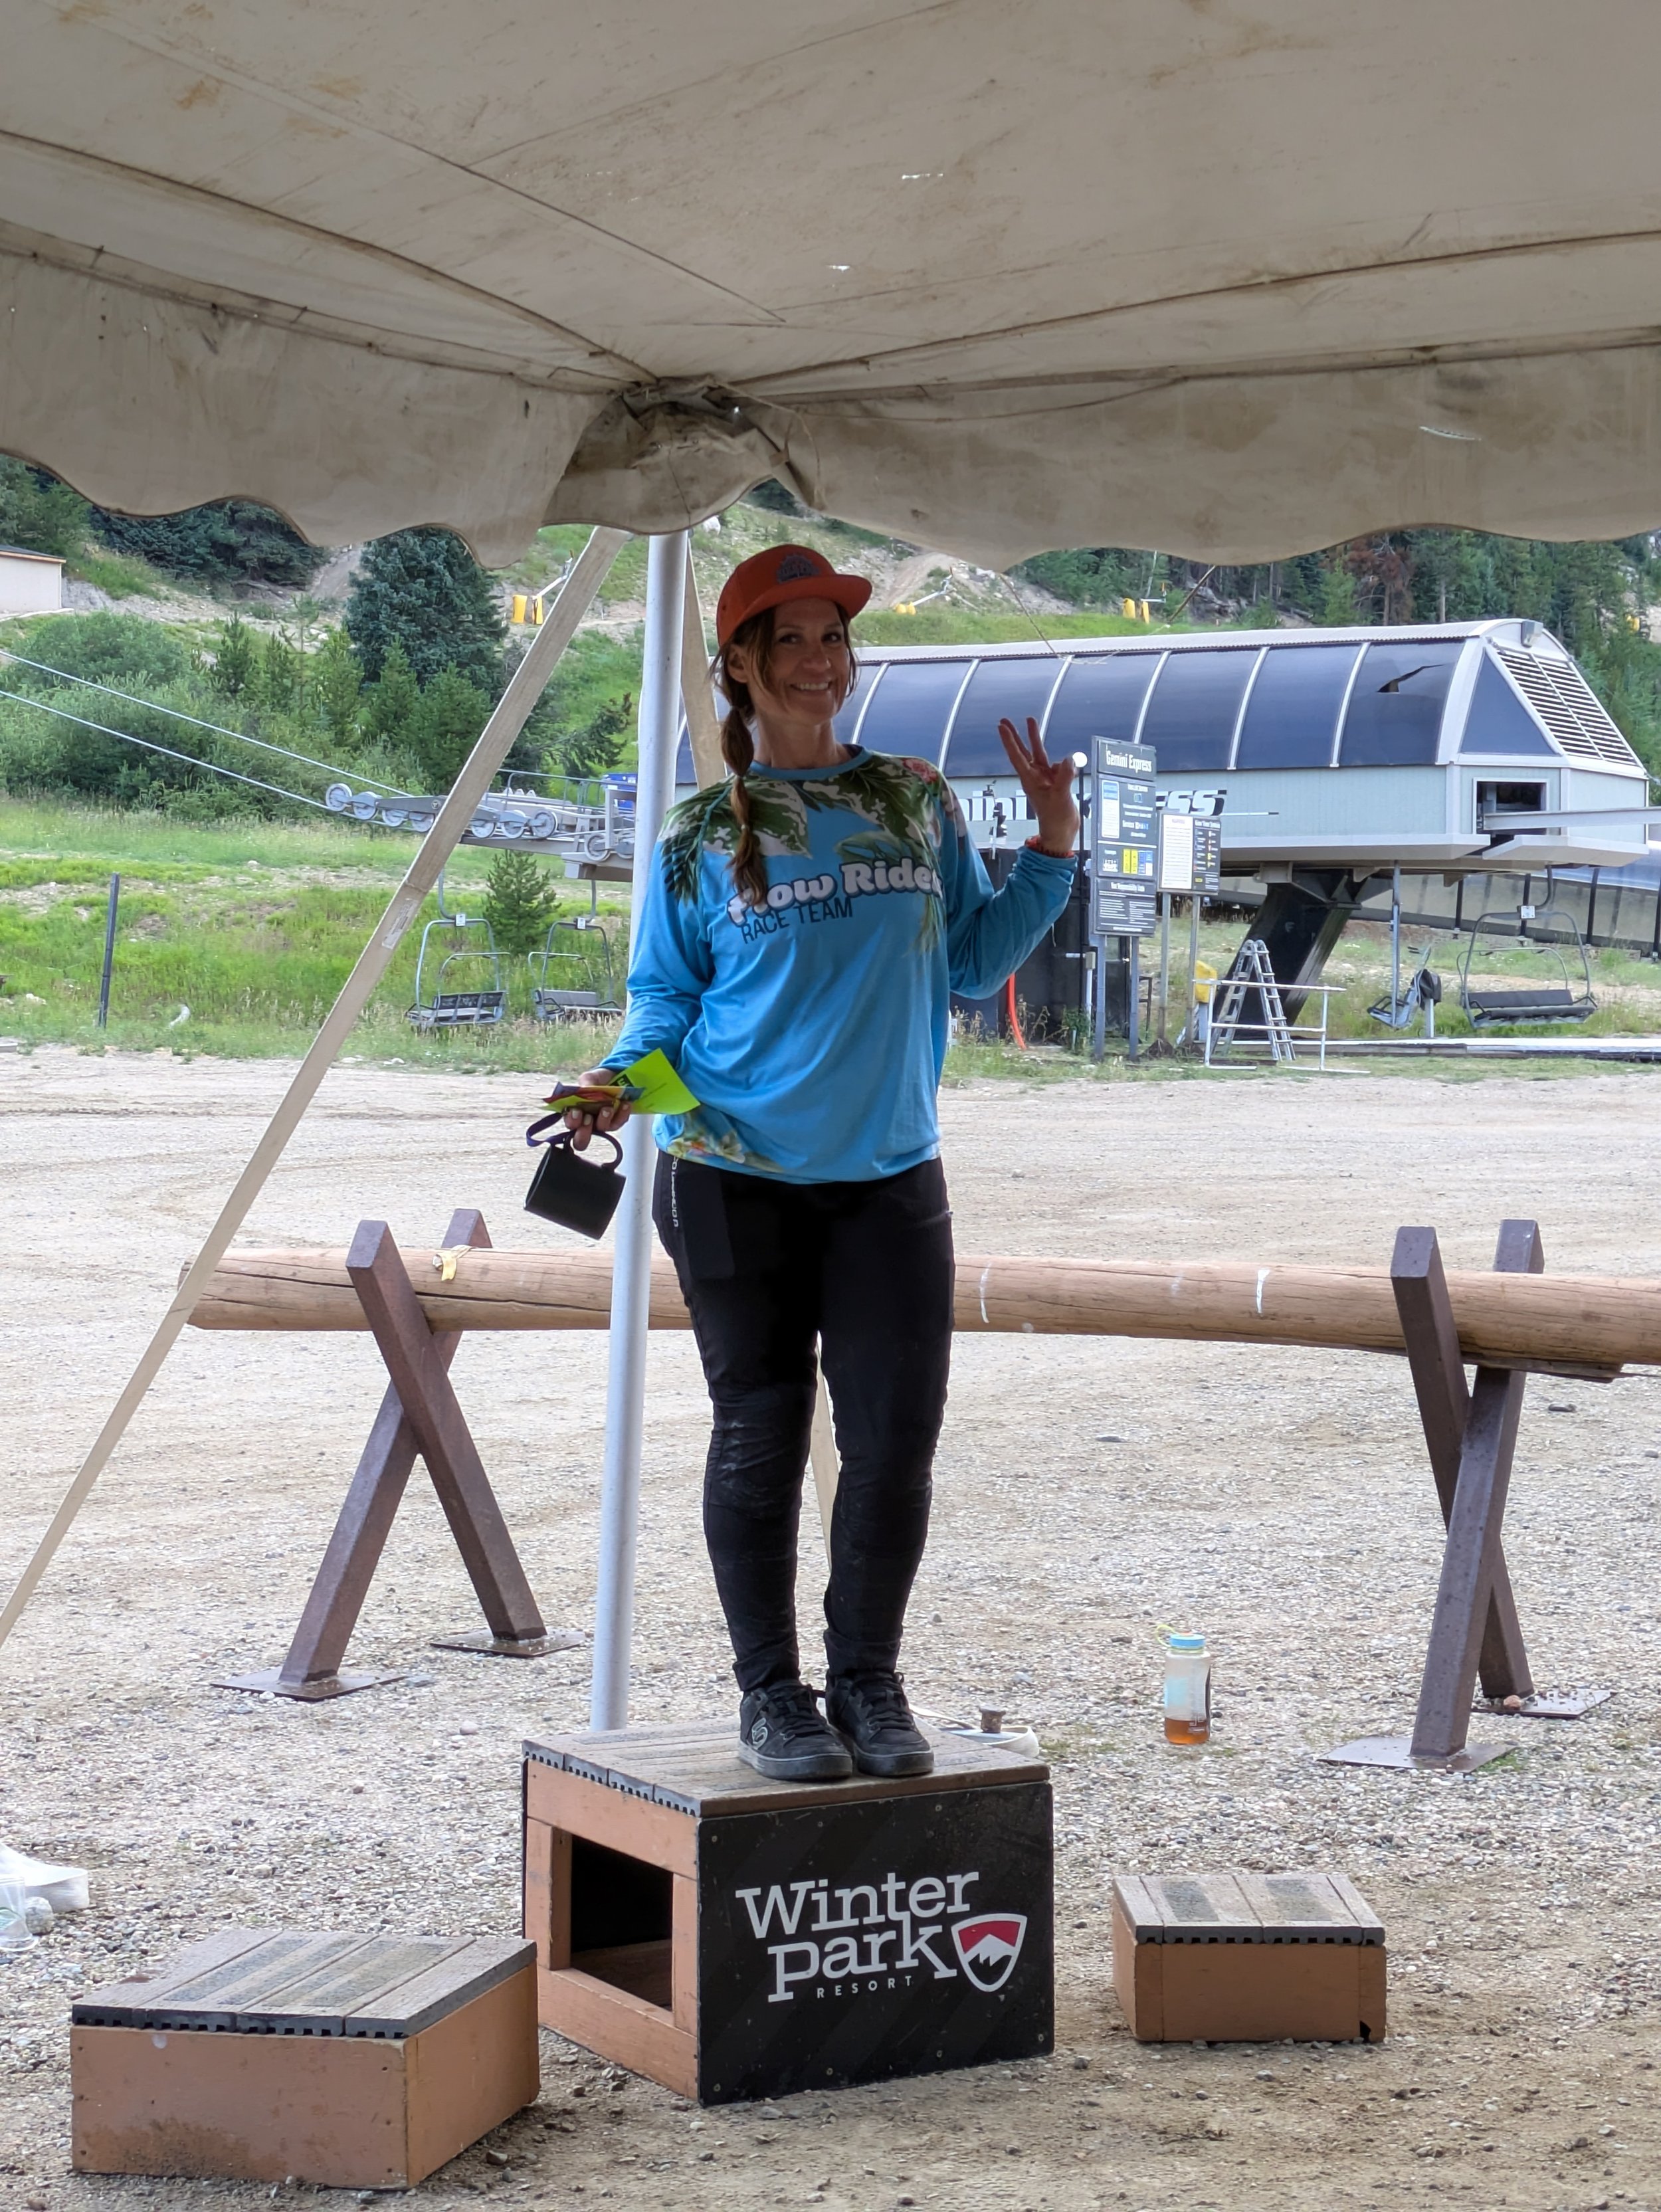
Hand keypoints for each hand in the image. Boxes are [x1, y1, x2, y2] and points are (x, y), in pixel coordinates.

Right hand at [563, 1067, 632, 1150]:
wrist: (615, 1077)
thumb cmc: (597, 1081)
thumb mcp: (589, 1077)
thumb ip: (585, 1081)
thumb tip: (584, 1088)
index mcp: (575, 1113)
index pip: (570, 1125)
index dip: (572, 1122)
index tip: (576, 1112)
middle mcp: (587, 1123)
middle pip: (581, 1140)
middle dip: (583, 1132)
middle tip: (588, 1118)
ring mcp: (603, 1123)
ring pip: (602, 1129)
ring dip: (604, 1119)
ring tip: (608, 1107)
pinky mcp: (617, 1120)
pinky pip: (620, 1121)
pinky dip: (622, 1113)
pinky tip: (625, 1103)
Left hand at [998, 717, 1078, 853]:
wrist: (1061, 833)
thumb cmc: (1056, 819)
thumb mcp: (1060, 798)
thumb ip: (1064, 777)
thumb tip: (1067, 759)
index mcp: (1030, 780)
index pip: (1017, 757)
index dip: (1009, 741)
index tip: (1001, 727)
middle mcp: (1034, 777)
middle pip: (1023, 751)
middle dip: (1014, 735)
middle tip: (1003, 720)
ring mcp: (1044, 778)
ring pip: (1038, 753)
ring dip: (1034, 737)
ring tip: (1030, 719)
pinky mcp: (1054, 781)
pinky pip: (1058, 764)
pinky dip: (1064, 762)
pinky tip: (1071, 767)